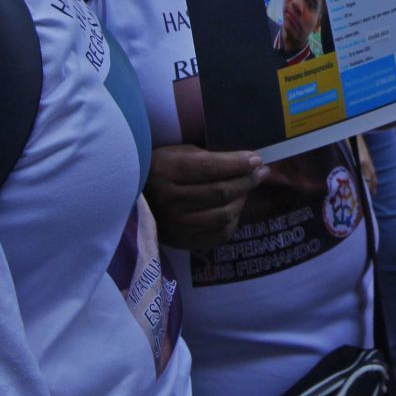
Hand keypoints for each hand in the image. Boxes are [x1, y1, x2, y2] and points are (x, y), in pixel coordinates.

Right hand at [145, 144, 268, 251]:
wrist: (135, 201)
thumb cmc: (161, 170)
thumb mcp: (177, 154)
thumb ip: (208, 157)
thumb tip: (247, 161)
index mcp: (166, 171)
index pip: (210, 167)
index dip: (237, 163)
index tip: (256, 158)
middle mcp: (170, 200)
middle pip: (221, 192)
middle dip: (247, 180)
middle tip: (260, 172)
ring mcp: (177, 225)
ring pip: (224, 214)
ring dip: (243, 199)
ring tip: (247, 187)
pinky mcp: (183, 241)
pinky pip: (220, 234)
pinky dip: (233, 220)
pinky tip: (234, 207)